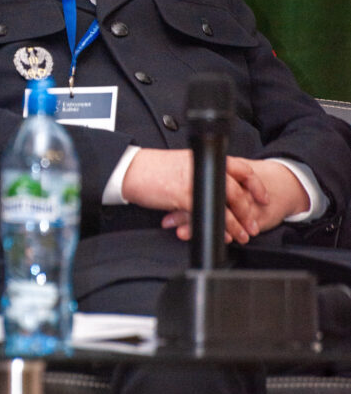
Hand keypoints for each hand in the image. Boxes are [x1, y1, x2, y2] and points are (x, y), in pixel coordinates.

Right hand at [121, 149, 274, 242]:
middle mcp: (203, 167)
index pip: (241, 168)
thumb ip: (200, 172)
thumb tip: (213, 186)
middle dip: (248, 210)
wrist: (131, 170)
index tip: (262, 198)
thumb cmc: (152, 169)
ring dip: (237, 223)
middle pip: (237, 189)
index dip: (255, 184)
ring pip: (226, 203)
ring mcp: (195, 180)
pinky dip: (219, 227)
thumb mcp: (182, 164)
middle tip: (254, 225)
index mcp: (205, 158)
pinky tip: (224, 236)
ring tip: (243, 235)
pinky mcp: (184, 195)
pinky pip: (209, 213)